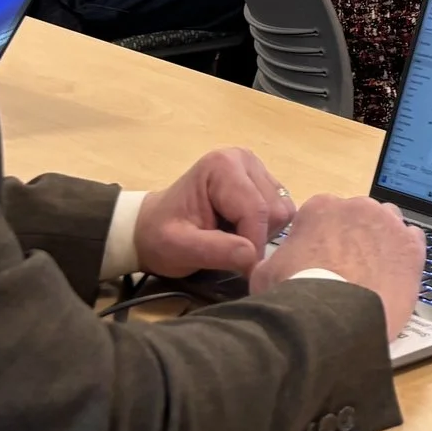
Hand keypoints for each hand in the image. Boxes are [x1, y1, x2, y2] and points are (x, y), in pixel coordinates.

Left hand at [135, 146, 293, 276]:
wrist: (149, 229)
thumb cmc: (160, 237)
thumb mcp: (179, 248)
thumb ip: (215, 250)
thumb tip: (252, 257)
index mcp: (223, 166)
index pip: (256, 210)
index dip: (253, 244)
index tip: (242, 271)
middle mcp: (244, 159)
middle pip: (274, 210)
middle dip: (256, 238)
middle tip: (227, 251)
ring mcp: (256, 169)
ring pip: (282, 211)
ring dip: (262, 235)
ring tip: (231, 240)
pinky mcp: (264, 182)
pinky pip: (281, 211)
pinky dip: (265, 230)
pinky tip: (239, 233)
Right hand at [254, 195, 426, 336]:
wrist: (331, 317)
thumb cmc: (295, 293)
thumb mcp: (266, 273)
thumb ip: (274, 260)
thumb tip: (271, 265)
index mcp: (321, 207)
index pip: (326, 214)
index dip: (325, 237)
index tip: (323, 257)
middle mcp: (357, 207)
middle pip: (360, 217)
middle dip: (355, 238)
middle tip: (348, 268)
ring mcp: (388, 224)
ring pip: (388, 225)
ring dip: (382, 242)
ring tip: (373, 273)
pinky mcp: (411, 246)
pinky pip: (412, 241)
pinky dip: (405, 255)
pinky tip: (394, 276)